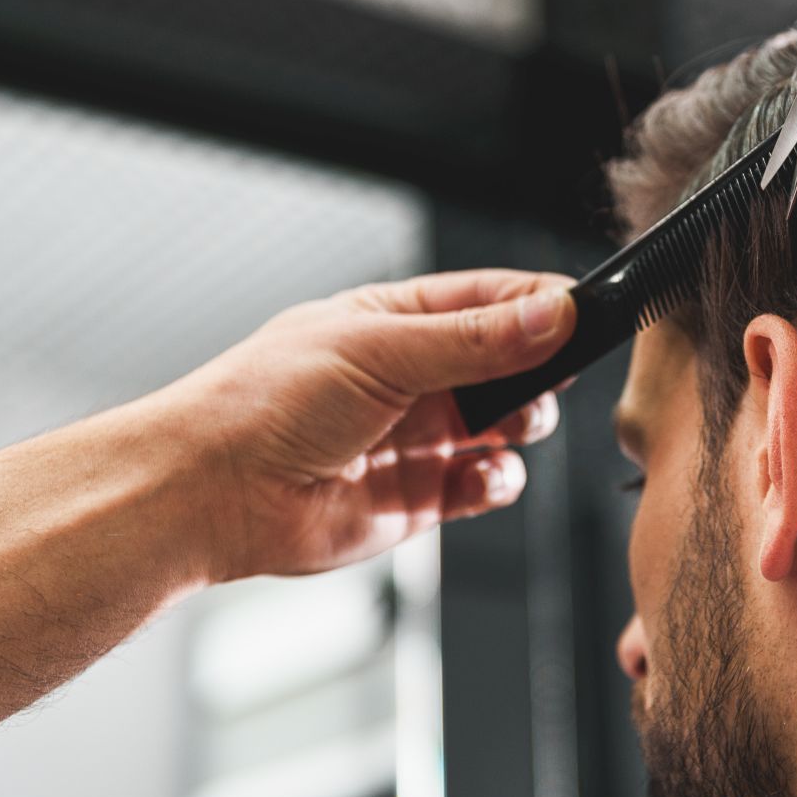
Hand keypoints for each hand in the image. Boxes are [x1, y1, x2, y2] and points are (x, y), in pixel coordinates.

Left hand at [168, 269, 576, 580]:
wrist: (210, 493)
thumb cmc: (265, 404)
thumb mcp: (382, 351)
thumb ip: (476, 340)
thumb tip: (553, 313)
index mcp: (393, 320)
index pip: (490, 299)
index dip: (541, 304)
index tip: (586, 312)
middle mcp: (408, 377)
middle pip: (506, 364)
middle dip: (538, 372)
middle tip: (550, 380)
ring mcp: (412, 438)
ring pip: (501, 426)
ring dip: (520, 427)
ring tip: (509, 430)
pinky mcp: (412, 497)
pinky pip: (479, 485)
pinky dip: (496, 482)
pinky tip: (485, 477)